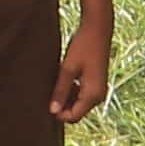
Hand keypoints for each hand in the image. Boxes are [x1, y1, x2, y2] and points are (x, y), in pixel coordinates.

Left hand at [51, 5, 111, 126]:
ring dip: (66, 98)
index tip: (46, 100)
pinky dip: (72, 91)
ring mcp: (99, 90)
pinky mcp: (96, 83)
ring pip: (78, 104)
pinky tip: (63, 78)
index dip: (58, 113)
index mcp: (92, 95)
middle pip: (76, 112)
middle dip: (62, 106)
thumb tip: (53, 111)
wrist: (98, 29)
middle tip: (49, 90)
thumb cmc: (83, 46)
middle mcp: (99, 96)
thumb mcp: (67, 68)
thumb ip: (60, 91)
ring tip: (56, 83)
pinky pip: (82, 95)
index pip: (73, 117)